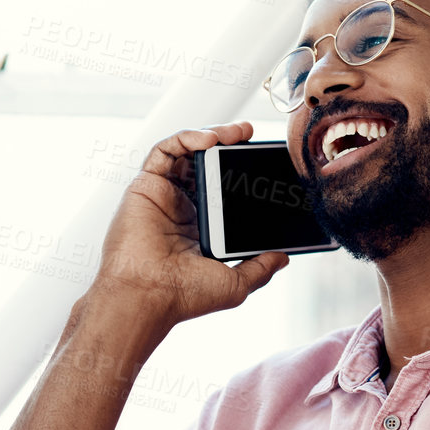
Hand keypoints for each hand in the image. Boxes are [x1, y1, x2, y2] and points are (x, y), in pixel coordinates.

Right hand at [88, 121, 289, 328]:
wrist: (148, 295)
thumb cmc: (183, 296)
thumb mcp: (235, 284)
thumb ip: (261, 268)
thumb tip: (283, 257)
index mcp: (201, 229)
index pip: (223, 189)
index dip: (242, 173)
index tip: (264, 163)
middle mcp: (181, 209)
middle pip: (206, 166)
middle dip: (229, 147)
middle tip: (250, 137)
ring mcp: (163, 195)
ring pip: (187, 153)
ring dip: (211, 136)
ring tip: (236, 132)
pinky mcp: (145, 185)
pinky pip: (164, 151)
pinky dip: (185, 138)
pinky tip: (208, 140)